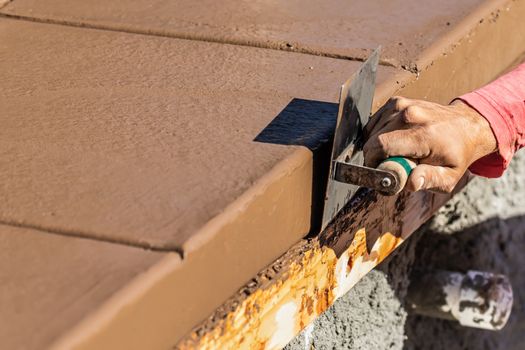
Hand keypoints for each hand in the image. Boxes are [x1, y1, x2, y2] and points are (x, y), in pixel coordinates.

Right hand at [363, 96, 496, 192]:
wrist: (466, 125)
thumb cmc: (456, 154)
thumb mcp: (449, 176)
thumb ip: (429, 180)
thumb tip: (410, 182)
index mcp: (423, 134)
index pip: (381, 146)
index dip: (373, 163)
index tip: (380, 173)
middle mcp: (411, 115)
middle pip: (373, 140)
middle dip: (374, 157)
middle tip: (390, 166)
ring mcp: (402, 105)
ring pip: (371, 132)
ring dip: (376, 146)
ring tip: (394, 153)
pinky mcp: (397, 102)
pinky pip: (374, 123)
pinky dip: (376, 134)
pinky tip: (391, 141)